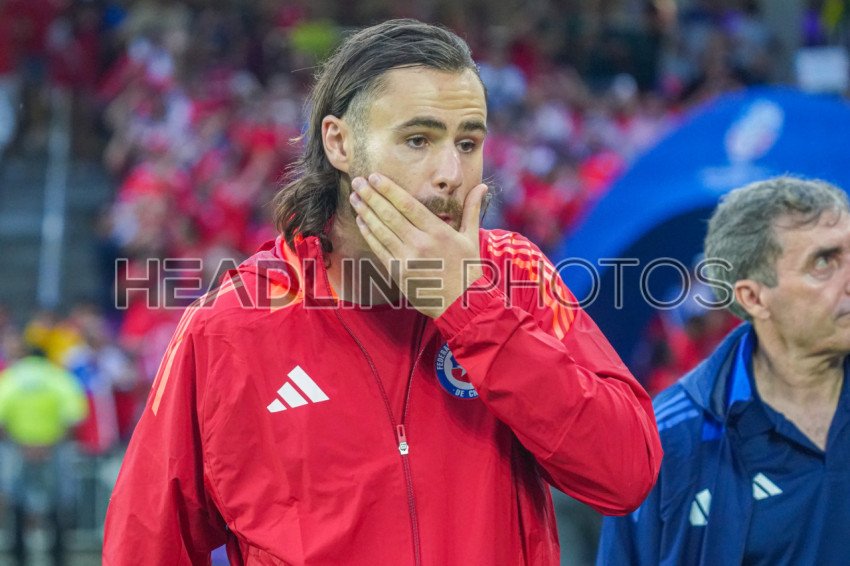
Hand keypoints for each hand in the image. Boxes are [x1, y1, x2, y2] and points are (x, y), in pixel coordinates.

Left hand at [349, 173, 487, 317]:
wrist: (462, 303)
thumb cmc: (468, 269)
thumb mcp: (472, 237)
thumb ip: (472, 209)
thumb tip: (482, 185)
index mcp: (438, 232)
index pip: (408, 205)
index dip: (389, 189)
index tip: (375, 177)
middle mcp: (420, 243)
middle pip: (390, 215)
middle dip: (372, 196)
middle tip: (358, 181)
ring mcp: (407, 259)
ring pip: (381, 230)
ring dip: (366, 212)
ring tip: (355, 197)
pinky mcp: (398, 273)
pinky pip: (379, 249)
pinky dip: (369, 234)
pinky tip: (361, 221)